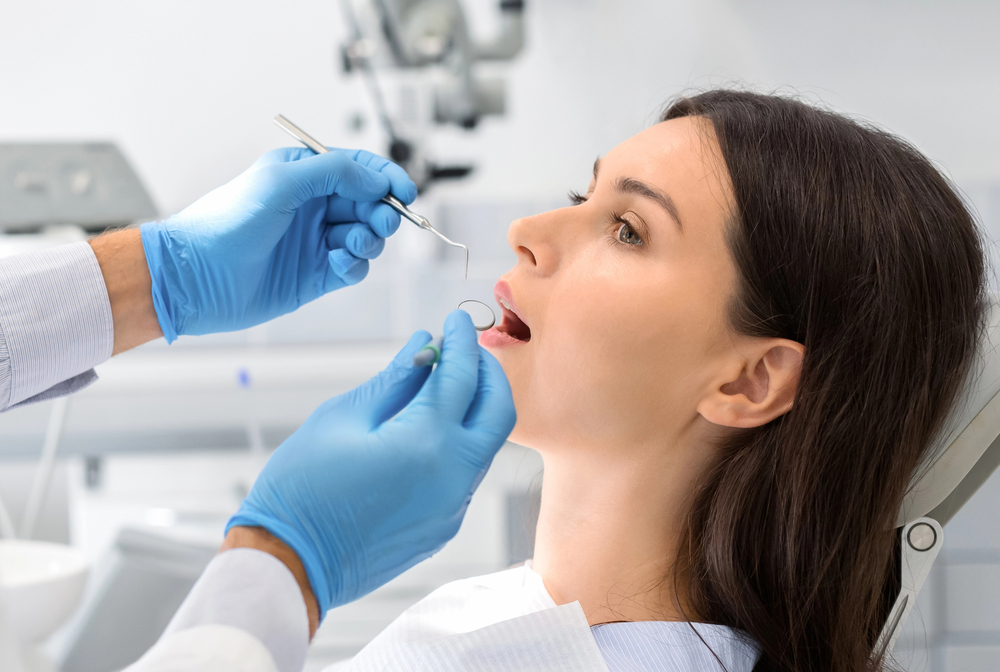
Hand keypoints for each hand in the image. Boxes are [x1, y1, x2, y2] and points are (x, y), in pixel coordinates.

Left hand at [141, 148, 415, 341]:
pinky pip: (354, 267)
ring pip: (366, 236)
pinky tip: (340, 264)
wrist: (196, 277)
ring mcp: (315, 242)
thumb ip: (335, 172)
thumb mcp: (282, 181)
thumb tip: (376, 181)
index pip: (358, 168)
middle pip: (369, 204)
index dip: (386, 178)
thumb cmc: (226, 222)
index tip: (405, 192)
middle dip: (383, 212)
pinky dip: (355, 265)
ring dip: (370, 239)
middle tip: (384, 222)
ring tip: (354, 244)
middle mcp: (313, 206)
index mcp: (303, 174)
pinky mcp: (316, 276)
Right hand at [226, 310, 516, 615]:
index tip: (455, 320)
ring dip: (474, 408)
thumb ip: (395, 380)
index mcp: (426, 444)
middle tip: (463, 351)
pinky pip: (467, 473)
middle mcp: (453, 477)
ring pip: (486, 443)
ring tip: (441, 386)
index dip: (462, 340)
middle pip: (498, 410)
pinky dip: (458, 441)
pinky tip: (428, 429)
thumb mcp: (342, 418)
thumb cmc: (303, 487)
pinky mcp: (445, 525)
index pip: (462, 375)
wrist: (290, 565)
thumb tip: (424, 345)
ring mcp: (454, 506)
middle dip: (488, 372)